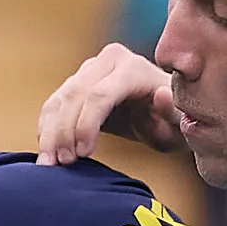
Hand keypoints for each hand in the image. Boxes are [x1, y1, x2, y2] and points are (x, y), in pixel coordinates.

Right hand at [38, 44, 180, 163]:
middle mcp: (108, 61)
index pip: (99, 95)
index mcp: (133, 68)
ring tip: (49, 164)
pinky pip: (54, 105)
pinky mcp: (77, 83)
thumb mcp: (180, 122)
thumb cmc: (174, 122)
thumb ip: (172, 112)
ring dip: (50, 133)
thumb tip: (160, 95)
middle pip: (74, 95)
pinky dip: (46, 129)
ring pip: (60, 99)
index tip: (82, 154)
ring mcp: (90, 69)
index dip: (87, 125)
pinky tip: (46, 153)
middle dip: (64, 131)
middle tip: (62, 164)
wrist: (165, 113)